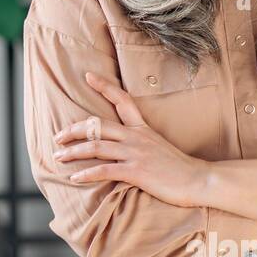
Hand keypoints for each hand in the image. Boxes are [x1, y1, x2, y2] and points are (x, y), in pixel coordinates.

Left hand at [51, 70, 205, 206]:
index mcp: (142, 128)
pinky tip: (75, 177)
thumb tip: (121, 145)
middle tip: (57, 137)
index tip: (88, 76)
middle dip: (73, 130)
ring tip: (59, 157)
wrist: (199, 180)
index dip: (104, 86)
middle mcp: (136, 136)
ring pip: (96, 147)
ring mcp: (135, 153)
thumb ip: (140, 142)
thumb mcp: (158, 146)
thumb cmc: (179, 167)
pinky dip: (87, 173)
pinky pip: (105, 170)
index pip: (122, 100)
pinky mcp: (136, 171)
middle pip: (98, 125)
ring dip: (73, 152)